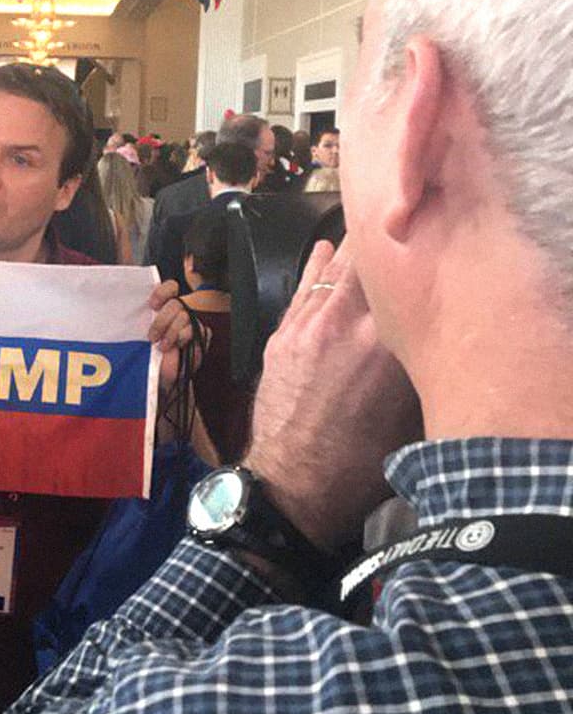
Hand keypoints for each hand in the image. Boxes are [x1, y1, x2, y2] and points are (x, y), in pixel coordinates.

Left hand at [147, 277, 192, 397]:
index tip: (152, 305)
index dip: (162, 292)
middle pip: (176, 304)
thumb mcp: (137, 337)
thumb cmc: (146, 356)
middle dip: (162, 321)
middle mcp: (177, 313)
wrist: (160, 378)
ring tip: (163, 347)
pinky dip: (185, 338)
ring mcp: (190, 323)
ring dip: (172, 332)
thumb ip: (138, 321)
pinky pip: (198, 329)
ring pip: (185, 317)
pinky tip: (178, 347)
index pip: (169, 288)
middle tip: (152, 337)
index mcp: (162, 308)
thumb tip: (129, 310)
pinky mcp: (201, 335)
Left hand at [246, 238, 421, 550]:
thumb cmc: (361, 464)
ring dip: (351, 248)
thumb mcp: (411, 419)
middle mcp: (345, 324)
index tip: (431, 241)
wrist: (292, 487)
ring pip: (332, 268)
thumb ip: (419, 367)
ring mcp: (307, 327)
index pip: (403, 278)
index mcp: (385, 345)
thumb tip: (431, 334)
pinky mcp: (281, 336)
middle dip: (384, 242)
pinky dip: (316, 267)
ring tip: (370, 229)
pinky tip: (326, 247)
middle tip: (401, 226)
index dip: (418, 254)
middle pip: (366, 261)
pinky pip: (302, 289)